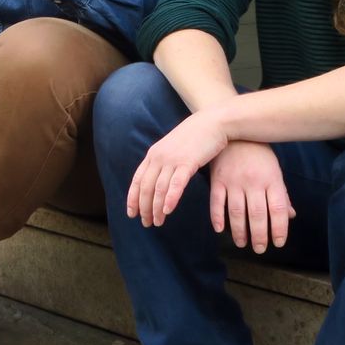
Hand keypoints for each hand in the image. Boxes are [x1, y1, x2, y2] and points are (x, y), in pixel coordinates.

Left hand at [126, 112, 230, 227]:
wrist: (213, 121)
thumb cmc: (196, 136)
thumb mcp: (174, 147)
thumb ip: (165, 160)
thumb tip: (160, 177)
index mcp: (154, 154)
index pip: (138, 179)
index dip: (133, 198)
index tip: (131, 213)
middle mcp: (159, 157)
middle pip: (146, 187)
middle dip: (144, 207)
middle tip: (146, 223)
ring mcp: (172, 159)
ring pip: (158, 188)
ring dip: (156, 208)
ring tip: (157, 222)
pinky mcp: (187, 163)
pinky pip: (175, 184)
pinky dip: (169, 199)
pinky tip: (167, 210)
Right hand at [209, 141, 293, 252]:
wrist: (235, 132)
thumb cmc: (259, 154)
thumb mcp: (274, 171)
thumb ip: (281, 194)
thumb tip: (290, 216)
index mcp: (272, 179)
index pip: (278, 209)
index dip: (279, 228)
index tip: (278, 243)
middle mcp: (254, 182)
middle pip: (258, 214)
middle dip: (259, 235)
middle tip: (259, 249)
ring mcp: (234, 181)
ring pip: (237, 212)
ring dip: (240, 231)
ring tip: (242, 244)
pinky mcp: (218, 180)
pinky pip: (217, 202)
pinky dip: (218, 217)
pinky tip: (220, 229)